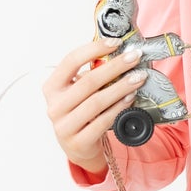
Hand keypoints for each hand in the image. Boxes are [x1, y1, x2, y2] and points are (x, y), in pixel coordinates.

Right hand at [42, 37, 148, 172]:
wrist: (78, 147)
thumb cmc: (81, 113)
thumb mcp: (78, 93)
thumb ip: (90, 75)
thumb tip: (117, 53)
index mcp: (52, 87)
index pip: (70, 61)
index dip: (94, 49)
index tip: (116, 43)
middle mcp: (55, 105)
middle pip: (88, 81)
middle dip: (115, 66)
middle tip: (134, 57)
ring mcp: (64, 125)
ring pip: (97, 101)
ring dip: (121, 87)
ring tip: (138, 78)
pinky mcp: (79, 141)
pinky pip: (103, 121)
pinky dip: (119, 107)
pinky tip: (131, 98)